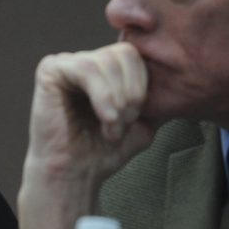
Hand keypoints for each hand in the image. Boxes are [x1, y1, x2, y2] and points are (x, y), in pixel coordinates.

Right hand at [19, 42, 155, 228]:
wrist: (76, 175)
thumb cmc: (104, 151)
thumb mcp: (143, 122)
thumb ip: (156, 98)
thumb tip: (178, 80)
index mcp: (105, 69)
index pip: (136, 55)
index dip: (143, 86)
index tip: (136, 118)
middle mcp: (85, 61)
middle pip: (124, 52)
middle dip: (132, 92)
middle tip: (125, 123)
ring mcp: (66, 63)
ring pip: (107, 61)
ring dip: (117, 99)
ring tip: (112, 127)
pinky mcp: (50, 69)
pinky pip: (86, 68)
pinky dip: (102, 95)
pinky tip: (105, 118)